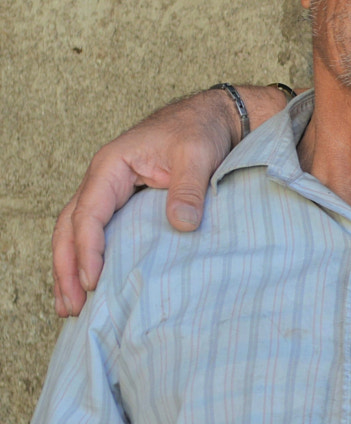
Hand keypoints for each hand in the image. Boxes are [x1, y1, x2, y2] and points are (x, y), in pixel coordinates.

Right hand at [52, 90, 245, 315]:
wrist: (212, 116)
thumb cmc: (200, 130)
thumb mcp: (197, 155)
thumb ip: (188, 189)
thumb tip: (182, 226)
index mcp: (111, 166)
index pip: (89, 213)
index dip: (88, 249)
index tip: (93, 281)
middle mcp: (102, 179)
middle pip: (70, 227)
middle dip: (66, 267)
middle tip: (69, 306)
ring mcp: (110, 190)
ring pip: (76, 232)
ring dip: (69, 267)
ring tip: (68, 306)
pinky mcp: (123, 201)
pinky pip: (95, 231)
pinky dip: (88, 257)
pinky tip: (90, 284)